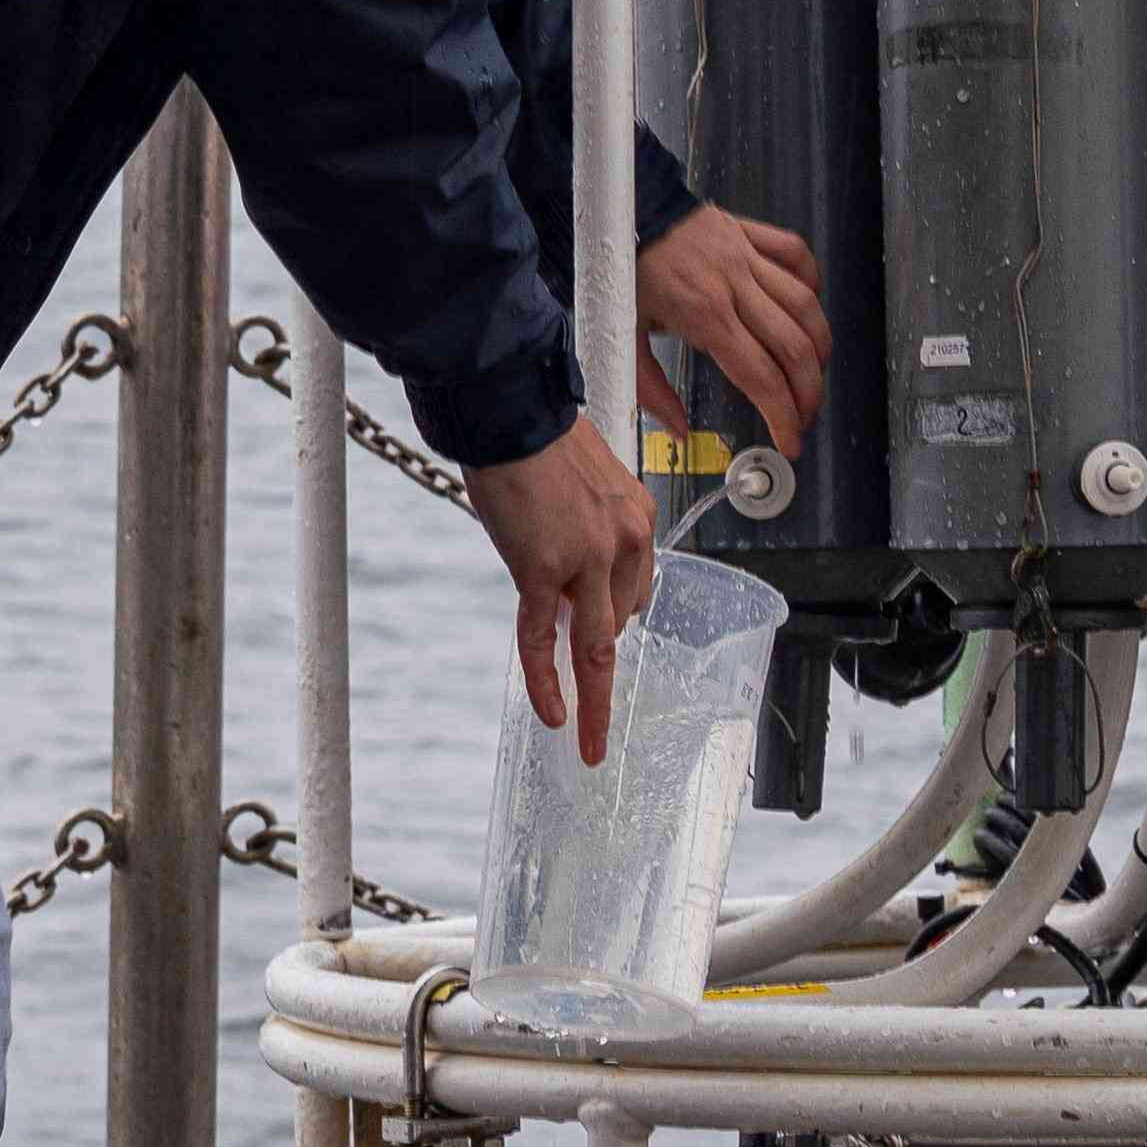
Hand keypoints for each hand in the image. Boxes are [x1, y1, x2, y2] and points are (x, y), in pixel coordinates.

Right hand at [462, 419, 658, 763]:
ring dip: (590, 697)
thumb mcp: (579, 482)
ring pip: (595, 645)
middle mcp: (624, 540)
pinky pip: (546, 639)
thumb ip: (582, 528)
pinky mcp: (545, 570)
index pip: (635, 588)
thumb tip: (562, 568)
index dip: (611, 618)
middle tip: (589, 706)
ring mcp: (587, 558)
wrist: (509, 409)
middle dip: (600, 660)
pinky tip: (552, 714)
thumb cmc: (534, 437)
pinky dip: (549, 681)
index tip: (596, 642)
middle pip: (619, 622)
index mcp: (637, 517)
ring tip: (584, 737)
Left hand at [638, 202, 827, 458]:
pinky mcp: (749, 232)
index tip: (790, 442)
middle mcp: (735, 286)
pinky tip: (808, 306)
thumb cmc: (619, 270)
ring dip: (819, 344)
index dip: (782, 415)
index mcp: (705, 316)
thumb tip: (679, 431)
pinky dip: (811, 281)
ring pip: (805, 304)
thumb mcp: (623, 338)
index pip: (760, 377)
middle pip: (794, 347)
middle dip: (809, 391)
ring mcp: (747, 256)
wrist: (620, 206)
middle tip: (805, 415)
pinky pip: (795, 254)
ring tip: (815, 371)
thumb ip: (651, 390)